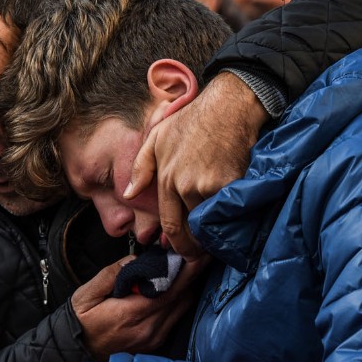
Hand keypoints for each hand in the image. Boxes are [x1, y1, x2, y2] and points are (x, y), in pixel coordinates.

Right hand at [73, 256, 205, 359]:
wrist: (76, 350)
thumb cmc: (81, 320)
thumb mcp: (86, 294)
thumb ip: (111, 275)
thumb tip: (135, 260)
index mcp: (131, 315)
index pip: (169, 290)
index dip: (187, 272)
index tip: (197, 254)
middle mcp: (148, 329)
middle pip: (181, 298)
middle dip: (191, 275)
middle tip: (198, 253)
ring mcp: (154, 338)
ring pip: (181, 308)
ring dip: (187, 287)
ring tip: (189, 266)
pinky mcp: (155, 343)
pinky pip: (175, 318)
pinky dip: (178, 300)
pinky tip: (176, 286)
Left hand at [124, 72, 264, 260]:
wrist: (229, 105)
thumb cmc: (193, 119)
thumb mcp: (157, 138)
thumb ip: (141, 168)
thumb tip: (129, 195)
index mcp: (167, 179)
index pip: (170, 224)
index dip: (178, 243)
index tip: (184, 253)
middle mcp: (187, 186)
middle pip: (192, 230)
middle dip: (196, 248)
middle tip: (201, 256)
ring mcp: (210, 186)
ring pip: (211, 222)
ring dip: (214, 234)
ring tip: (218, 241)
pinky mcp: (232, 184)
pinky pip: (230, 211)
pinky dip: (231, 219)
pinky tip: (233, 223)